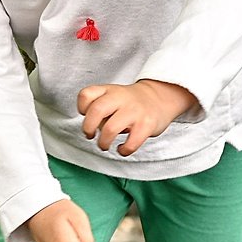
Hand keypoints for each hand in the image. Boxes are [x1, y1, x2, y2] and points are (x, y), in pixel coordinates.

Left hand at [77, 79, 197, 155]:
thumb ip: (99, 107)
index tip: (85, 115)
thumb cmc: (130, 102)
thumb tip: (91, 128)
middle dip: (88, 128)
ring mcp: (134, 111)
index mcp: (109, 91)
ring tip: (104, 145)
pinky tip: (122, 148)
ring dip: (103, 142)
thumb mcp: (113, 95)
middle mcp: (120, 98)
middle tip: (90, 134)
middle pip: (96, 110)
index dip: (81, 108)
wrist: (159, 98)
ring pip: (110, 129)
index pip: (86, 94)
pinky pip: (131, 143)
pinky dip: (123, 150)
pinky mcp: (146, 125)